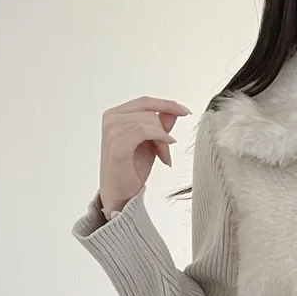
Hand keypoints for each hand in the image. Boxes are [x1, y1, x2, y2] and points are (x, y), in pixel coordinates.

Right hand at [99, 97, 191, 213]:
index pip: (145, 102)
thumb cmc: (132, 170)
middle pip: (150, 112)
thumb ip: (159, 126)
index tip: (185, 111)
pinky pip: (145, 130)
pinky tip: (165, 153)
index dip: (167, 104)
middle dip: (165, 131)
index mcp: (116, 115)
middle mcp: (111, 119)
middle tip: (167, 152)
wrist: (120, 194)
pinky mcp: (118, 144)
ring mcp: (112, 130)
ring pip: (150, 121)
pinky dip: (160, 138)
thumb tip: (173, 111)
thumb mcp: (150, 144)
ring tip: (163, 158)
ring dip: (163, 140)